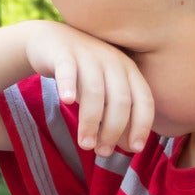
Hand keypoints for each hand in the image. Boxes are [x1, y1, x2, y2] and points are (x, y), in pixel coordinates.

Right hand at [22, 20, 153, 156]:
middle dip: (113, 130)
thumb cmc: (82, 73)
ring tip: (84, 144)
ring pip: (94, 91)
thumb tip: (129, 147)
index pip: (144, 100)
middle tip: (101, 153)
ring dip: (90, 121)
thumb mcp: (105, 90)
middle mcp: (113, 60)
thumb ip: (117, 114)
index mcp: (128, 71)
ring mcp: (88, 54)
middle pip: (120, 100)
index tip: (135, 149)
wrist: (51, 41)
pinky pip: (68, 70)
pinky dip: (68, 86)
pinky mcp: (63, 52)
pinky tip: (66, 102)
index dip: (142, 125)